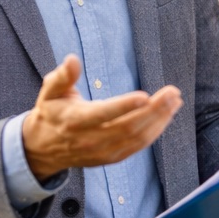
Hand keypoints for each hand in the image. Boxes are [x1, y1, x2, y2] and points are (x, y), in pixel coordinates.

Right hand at [22, 55, 181, 180]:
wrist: (43, 148)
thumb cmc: (51, 113)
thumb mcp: (50, 92)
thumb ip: (63, 76)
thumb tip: (71, 59)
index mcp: (75, 120)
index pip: (103, 114)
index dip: (125, 106)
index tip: (146, 95)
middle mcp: (90, 139)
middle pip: (128, 127)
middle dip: (154, 110)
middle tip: (172, 93)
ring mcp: (103, 151)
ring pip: (137, 138)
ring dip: (160, 120)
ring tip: (175, 102)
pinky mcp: (111, 158)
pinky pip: (138, 146)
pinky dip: (155, 132)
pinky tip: (166, 116)